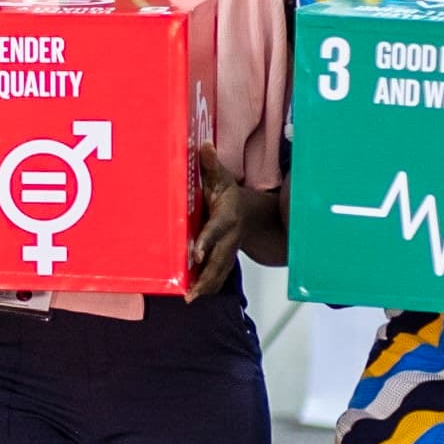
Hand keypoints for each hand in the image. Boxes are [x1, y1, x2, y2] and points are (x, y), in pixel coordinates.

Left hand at [187, 142, 243, 301]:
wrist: (252, 213)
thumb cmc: (230, 193)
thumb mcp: (221, 177)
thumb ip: (210, 164)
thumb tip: (204, 145)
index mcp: (228, 216)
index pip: (215, 230)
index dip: (206, 242)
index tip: (193, 254)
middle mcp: (230, 237)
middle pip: (219, 259)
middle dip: (205, 275)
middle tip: (191, 291)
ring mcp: (230, 250)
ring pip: (220, 271)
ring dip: (206, 286)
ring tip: (190, 298)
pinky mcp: (226, 259)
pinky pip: (219, 275)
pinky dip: (208, 286)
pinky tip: (194, 296)